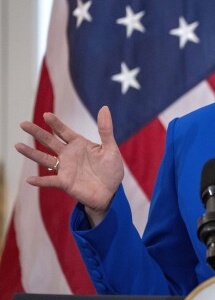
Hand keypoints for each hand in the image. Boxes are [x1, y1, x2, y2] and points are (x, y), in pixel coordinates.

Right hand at [15, 106, 123, 224]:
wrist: (110, 192)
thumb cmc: (111, 169)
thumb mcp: (111, 148)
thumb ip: (105, 130)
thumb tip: (104, 107)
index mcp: (79, 145)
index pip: (64, 131)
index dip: (55, 123)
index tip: (46, 115)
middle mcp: (69, 155)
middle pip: (49, 141)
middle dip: (37, 132)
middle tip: (23, 124)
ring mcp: (65, 169)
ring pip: (44, 159)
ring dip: (31, 153)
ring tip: (17, 145)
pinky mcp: (65, 183)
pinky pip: (50, 181)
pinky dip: (40, 181)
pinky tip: (29, 179)